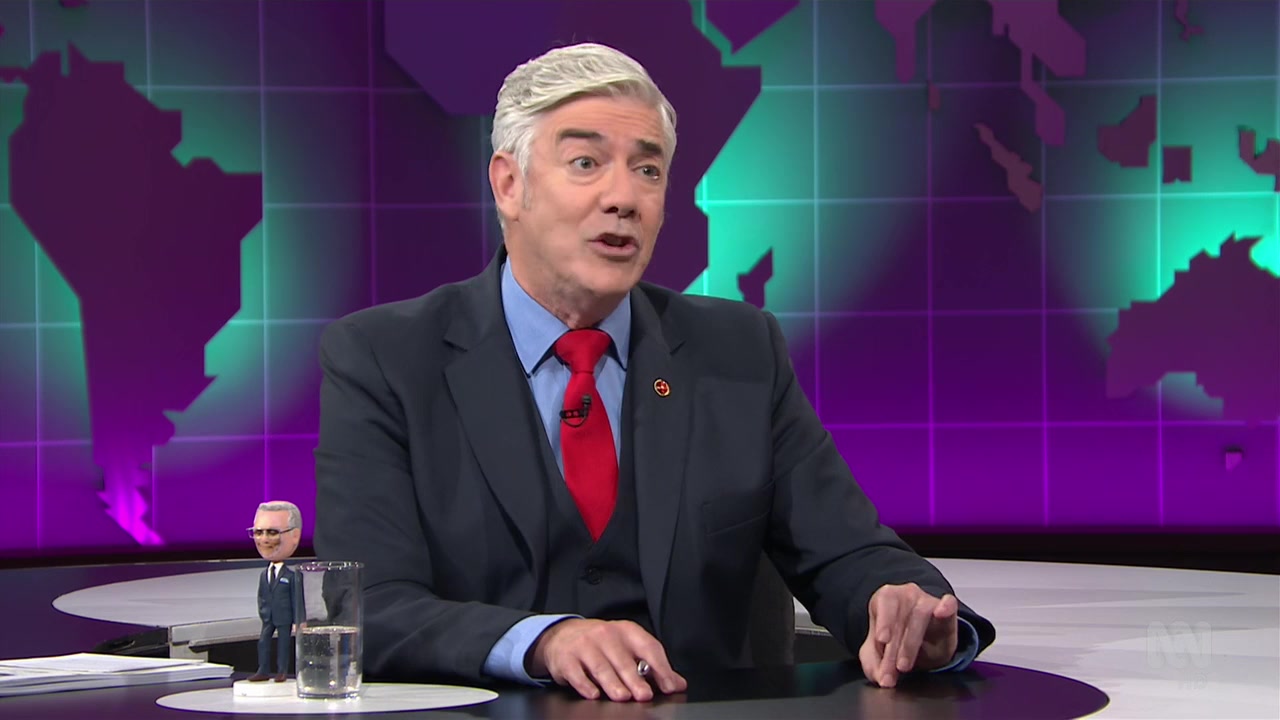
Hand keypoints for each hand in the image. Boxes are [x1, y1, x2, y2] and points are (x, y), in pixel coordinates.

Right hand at [528, 619, 687, 701]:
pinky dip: (585, 685)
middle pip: (623, 660)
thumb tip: (677, 684)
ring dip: (612, 683)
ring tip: (623, 697)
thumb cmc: (601, 644)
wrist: (562, 636)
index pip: (648, 647)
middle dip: (635, 679)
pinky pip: (577, 673)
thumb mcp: (627, 647)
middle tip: (645, 695)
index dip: (660, 667)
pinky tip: (593, 694)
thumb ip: (652, 665)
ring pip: (601, 667)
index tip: (669, 685)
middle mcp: (605, 635)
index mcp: (626, 631)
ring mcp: (584, 646)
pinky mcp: (566, 659)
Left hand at [859, 583, 958, 687]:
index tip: (882, 640)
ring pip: (921, 615)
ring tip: (904, 666)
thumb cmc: (898, 640)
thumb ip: (875, 664)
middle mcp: (906, 595)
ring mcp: (927, 601)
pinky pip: (950, 603)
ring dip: (911, 643)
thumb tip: (882, 678)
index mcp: (886, 599)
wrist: (924, 645)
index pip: (883, 605)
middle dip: (894, 648)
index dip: (883, 621)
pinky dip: (946, 606)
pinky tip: (942, 611)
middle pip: (901, 617)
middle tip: (892, 671)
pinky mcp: (947, 610)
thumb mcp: (880, 654)